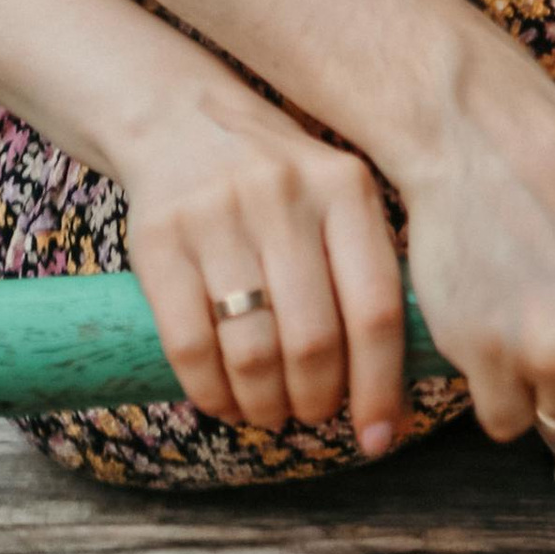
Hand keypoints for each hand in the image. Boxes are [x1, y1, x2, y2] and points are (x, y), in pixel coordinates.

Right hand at [118, 71, 413, 456]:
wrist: (178, 117)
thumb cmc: (277, 180)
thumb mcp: (336, 195)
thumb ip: (366, 270)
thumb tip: (394, 392)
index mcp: (346, 188)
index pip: (377, 309)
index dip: (380, 386)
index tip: (379, 436)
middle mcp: (285, 197)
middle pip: (314, 340)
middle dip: (317, 400)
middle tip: (312, 414)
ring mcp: (217, 217)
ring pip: (252, 351)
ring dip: (264, 404)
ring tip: (269, 413)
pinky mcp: (159, 240)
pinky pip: (190, 345)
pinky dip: (210, 391)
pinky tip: (223, 401)